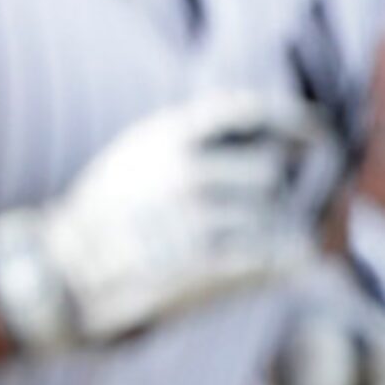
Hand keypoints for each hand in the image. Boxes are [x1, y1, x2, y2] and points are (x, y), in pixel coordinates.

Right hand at [0, 92, 333, 352]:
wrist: (66, 273)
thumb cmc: (110, 210)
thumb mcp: (139, 150)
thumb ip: (196, 131)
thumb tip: (270, 128)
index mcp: (168, 138)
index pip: (249, 111)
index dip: (294, 118)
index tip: (319, 130)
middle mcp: (185, 174)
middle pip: (268, 169)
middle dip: (272, 188)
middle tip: (261, 203)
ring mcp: (197, 221)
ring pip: (274, 216)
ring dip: (278, 227)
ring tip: (253, 239)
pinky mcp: (207, 267)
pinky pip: (274, 256)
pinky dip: (286, 259)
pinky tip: (285, 261)